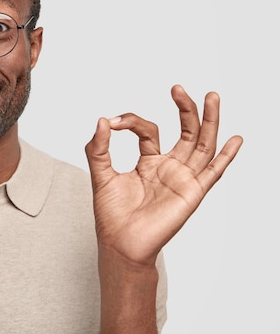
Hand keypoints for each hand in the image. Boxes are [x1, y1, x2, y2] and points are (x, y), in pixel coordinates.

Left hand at [85, 85, 242, 265]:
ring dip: (209, 121)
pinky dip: (225, 156)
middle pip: (185, 132)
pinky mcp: (191, 192)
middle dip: (185, 109)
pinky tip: (235, 139)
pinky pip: (213, 172)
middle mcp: (169, 168)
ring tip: (212, 96)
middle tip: (177, 88)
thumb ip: (98, 148)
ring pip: (202, 145)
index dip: (132, 121)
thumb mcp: (101, 175)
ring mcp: (182, 179)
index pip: (148, 131)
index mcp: (149, 162)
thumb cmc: (112, 215)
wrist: (120, 244)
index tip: (113, 122)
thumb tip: (102, 120)